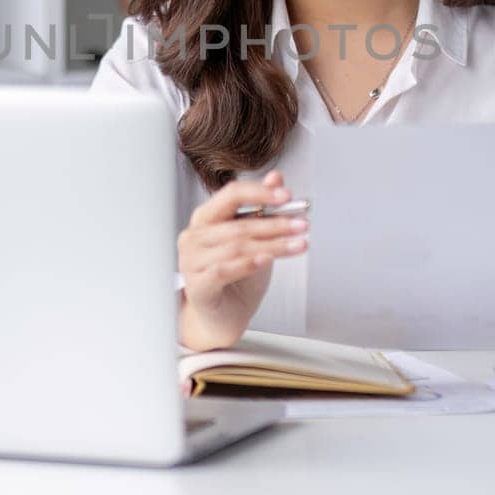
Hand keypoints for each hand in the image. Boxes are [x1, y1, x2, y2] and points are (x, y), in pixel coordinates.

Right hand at [177, 170, 307, 349]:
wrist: (223, 316)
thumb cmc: (236, 276)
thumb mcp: (255, 239)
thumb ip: (262, 208)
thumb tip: (276, 178)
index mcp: (205, 218)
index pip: (231, 194)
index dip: (260, 192)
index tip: (287, 195)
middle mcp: (194, 237)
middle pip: (239, 224)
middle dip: (276, 224)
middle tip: (302, 224)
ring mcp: (192, 261)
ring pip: (237, 247)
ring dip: (273, 245)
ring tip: (297, 244)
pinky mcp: (198, 285)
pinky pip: (224, 269)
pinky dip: (248, 263)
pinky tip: (266, 259)